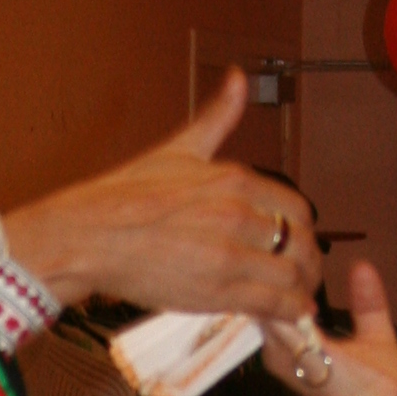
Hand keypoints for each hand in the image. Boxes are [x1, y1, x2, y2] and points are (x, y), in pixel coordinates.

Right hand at [0, 71, 318, 320]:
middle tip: (305, 276)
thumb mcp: (178, 149)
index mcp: (235, 179)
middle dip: (309, 263)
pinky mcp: (217, 291)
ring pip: (293, 275)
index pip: (296, 206)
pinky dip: (289, 313)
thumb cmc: (123, 194)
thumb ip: (217, 117)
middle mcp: (239, 214)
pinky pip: (272, 304)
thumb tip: (238, 78)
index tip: (298, 242)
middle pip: (301, 243)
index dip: (303, 229)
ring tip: (299, 300)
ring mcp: (230, 254)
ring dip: (303, 291)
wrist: (87, 236)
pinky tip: (288, 316)